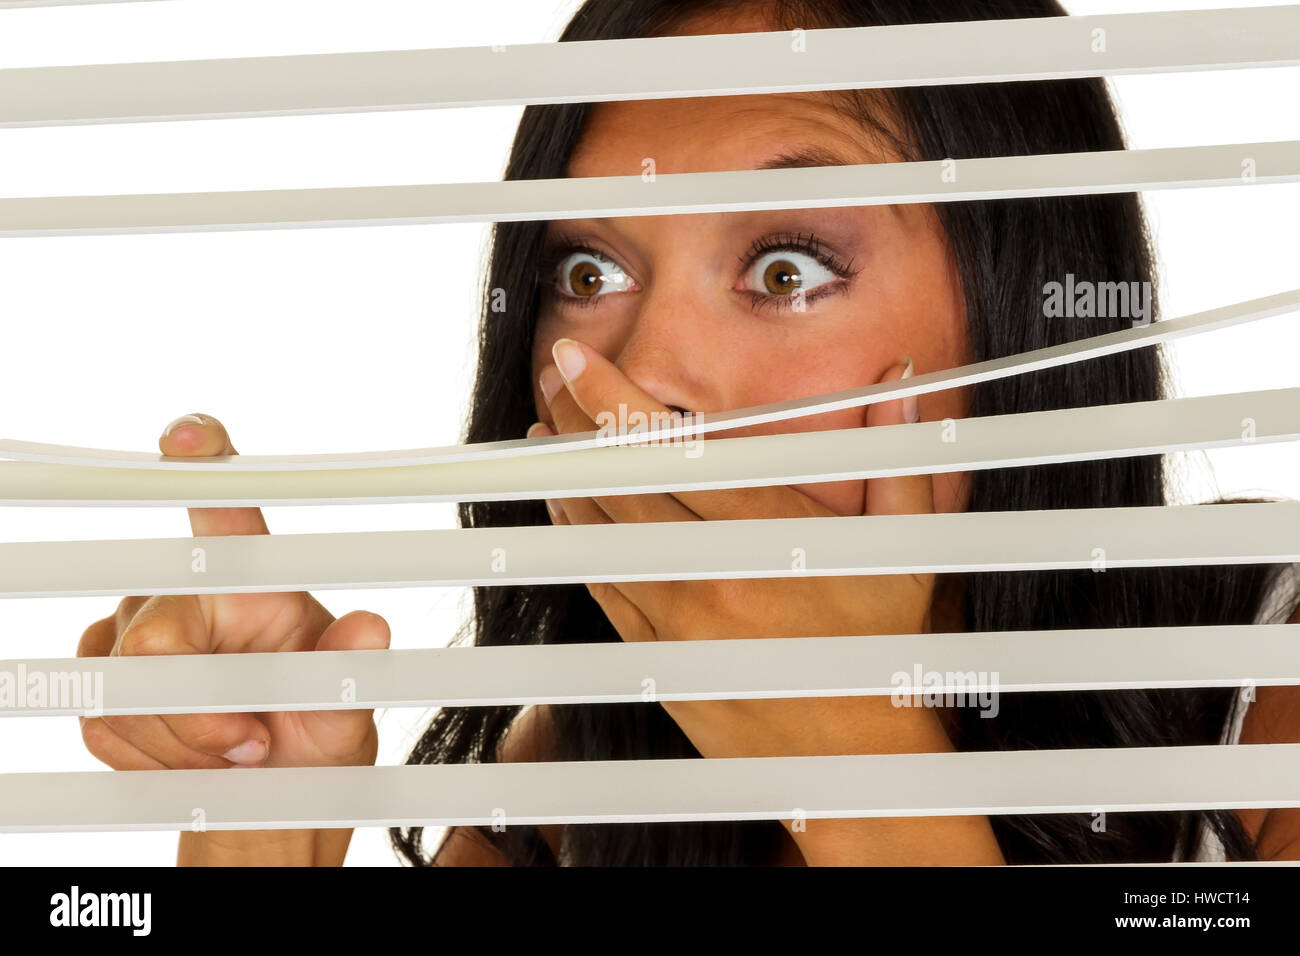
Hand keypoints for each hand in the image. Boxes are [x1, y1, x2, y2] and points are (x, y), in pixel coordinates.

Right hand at [76, 413, 390, 863]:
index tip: (191, 436)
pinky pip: (105, 723)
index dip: (205, 464)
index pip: (227, 511)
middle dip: (199, 711)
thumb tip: (371, 627)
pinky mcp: (106, 680)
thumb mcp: (346, 715)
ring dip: (183, 742)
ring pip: (126, 691)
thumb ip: (350, 672)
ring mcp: (137, 635)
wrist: (274, 793)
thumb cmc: (314, 734)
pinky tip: (194, 760)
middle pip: (153, 636)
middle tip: (252, 741)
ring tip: (238, 750)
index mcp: (255, 582)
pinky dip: (153, 758)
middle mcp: (189, 594)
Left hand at [532, 342, 1005, 864]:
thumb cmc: (883, 652)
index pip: (665, 445)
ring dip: (564, 473)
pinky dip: (577, 537)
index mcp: (766, 531)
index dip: (609, 393)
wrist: (856, 766)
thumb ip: (895, 459)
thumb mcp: (905, 551)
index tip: (574, 356)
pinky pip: (602, 583)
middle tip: (549, 373)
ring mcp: (675, 618)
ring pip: (598, 528)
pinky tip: (566, 507)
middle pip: (617, 475)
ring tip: (542, 431)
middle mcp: (710, 570)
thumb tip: (898, 382)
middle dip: (574, 416)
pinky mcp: (658, 657)